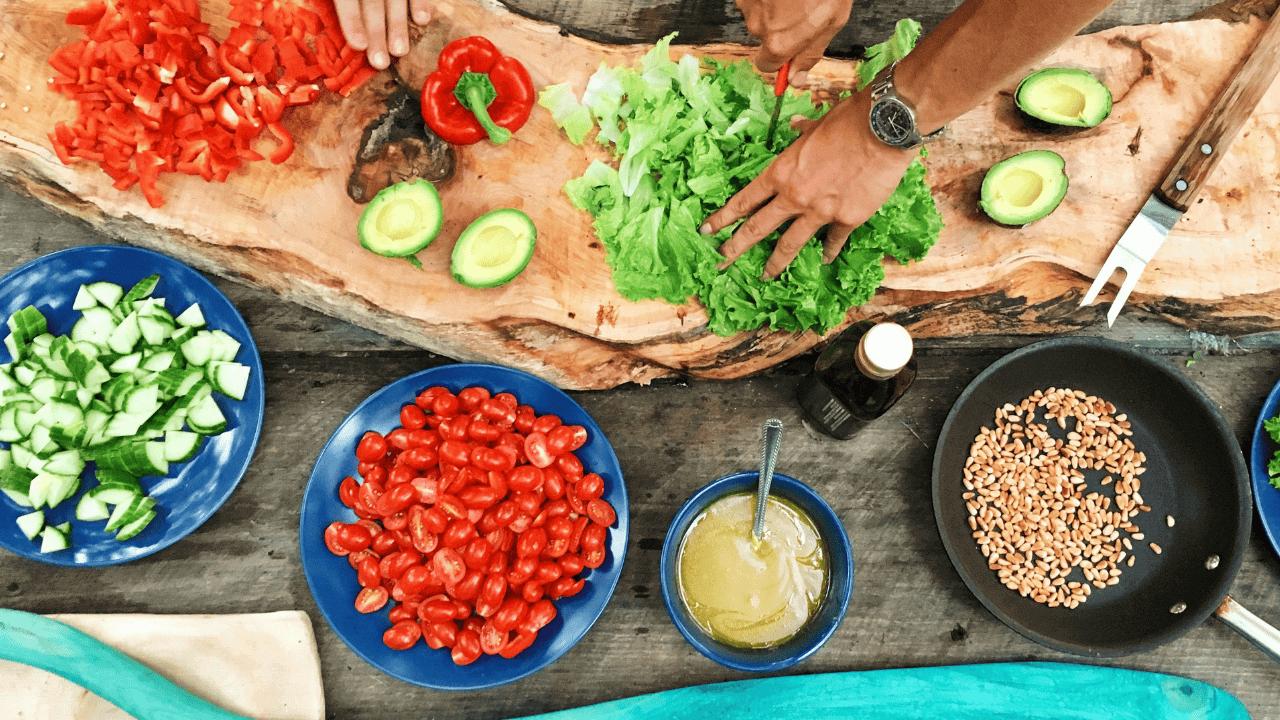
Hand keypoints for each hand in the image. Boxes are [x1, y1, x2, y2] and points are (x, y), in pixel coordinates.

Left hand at [336, 0, 433, 69]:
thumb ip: (335, 4)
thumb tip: (326, 25)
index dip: (351, 21)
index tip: (358, 46)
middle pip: (372, 3)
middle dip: (377, 33)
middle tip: (380, 62)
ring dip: (398, 26)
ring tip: (400, 51)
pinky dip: (419, 3)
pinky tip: (422, 20)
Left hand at [702, 92, 917, 278]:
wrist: (884, 128)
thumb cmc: (849, 120)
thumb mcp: (816, 124)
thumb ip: (801, 133)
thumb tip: (794, 127)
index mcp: (781, 173)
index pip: (744, 201)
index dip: (723, 218)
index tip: (707, 230)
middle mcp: (794, 196)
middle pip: (758, 228)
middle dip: (736, 247)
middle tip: (721, 261)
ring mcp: (820, 212)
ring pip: (790, 244)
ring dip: (775, 263)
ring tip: (765, 276)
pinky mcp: (847, 219)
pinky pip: (833, 241)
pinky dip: (828, 251)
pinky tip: (823, 259)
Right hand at [735, 0, 853, 84]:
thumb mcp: (831, 21)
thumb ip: (810, 53)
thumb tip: (796, 78)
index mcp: (779, 41)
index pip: (766, 64)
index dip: (780, 57)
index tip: (790, 49)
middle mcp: (758, 25)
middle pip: (764, 35)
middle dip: (781, 25)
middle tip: (803, 7)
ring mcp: (748, 2)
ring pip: (760, 11)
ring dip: (775, 4)